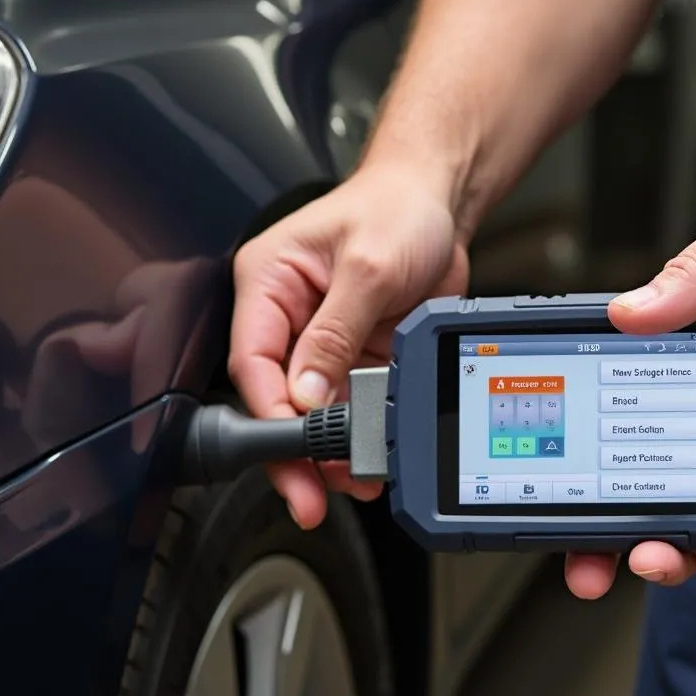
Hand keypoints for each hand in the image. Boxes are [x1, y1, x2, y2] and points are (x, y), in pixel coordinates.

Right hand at [229, 165, 469, 527]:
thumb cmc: (397, 208)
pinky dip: (363, 432)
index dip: (270, 412)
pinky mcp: (355, 355)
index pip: (254, 361)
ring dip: (334, 448)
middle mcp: (289, 316)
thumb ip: (335, 333)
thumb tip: (308, 393)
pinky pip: (352, 403)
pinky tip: (374, 453)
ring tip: (354, 477)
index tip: (291, 447)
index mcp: (269, 283)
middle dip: (295, 449)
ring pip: (315, 410)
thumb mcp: (367, 267)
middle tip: (309, 494)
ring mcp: (322, 340)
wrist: (441, 202)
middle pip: (278, 397)